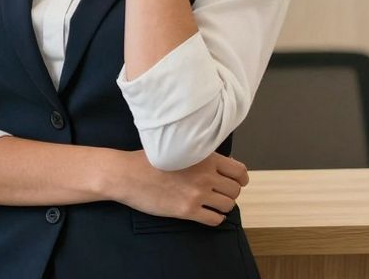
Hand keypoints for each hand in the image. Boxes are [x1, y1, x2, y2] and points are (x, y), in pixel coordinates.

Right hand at [112, 150, 247, 225]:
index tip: (237, 181)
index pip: (239, 171)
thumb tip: (221, 163)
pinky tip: (206, 214)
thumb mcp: (179, 148)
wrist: (128, 174)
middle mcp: (205, 175)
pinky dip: (214, 218)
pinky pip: (214, 219)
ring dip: (223, 206)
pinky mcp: (187, 210)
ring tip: (212, 203)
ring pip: (227, 205)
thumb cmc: (149, 160)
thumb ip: (200, 155)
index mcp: (205, 157)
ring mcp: (197, 194)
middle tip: (219, 193)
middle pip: (235, 190)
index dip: (241, 178)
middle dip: (230, 192)